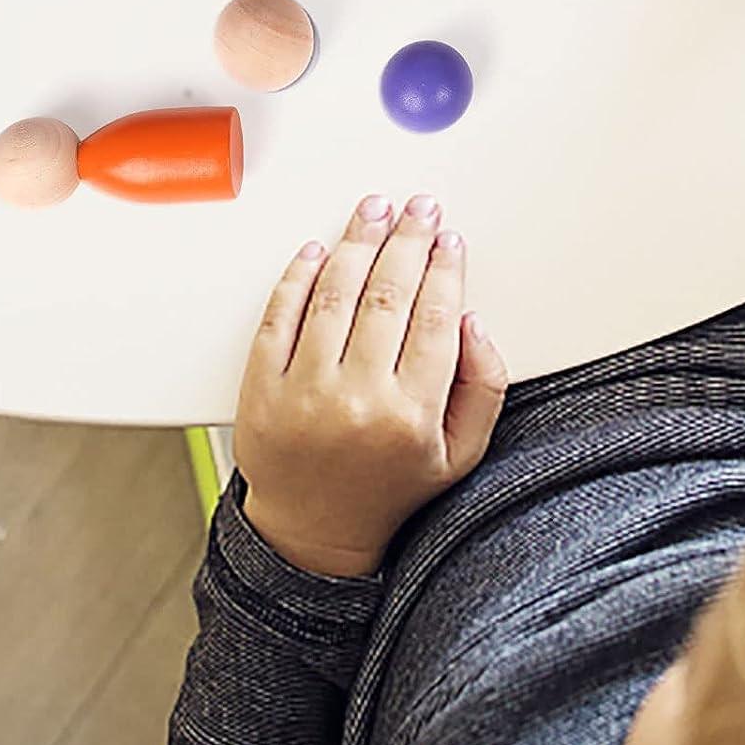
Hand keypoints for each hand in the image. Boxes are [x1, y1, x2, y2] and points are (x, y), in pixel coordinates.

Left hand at [234, 194, 507, 577]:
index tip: (449, 241)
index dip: (445, 269)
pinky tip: (317, 250)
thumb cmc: (389, 487)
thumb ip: (484, 386)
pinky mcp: (260, 390)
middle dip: (408, 240)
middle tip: (419, 210)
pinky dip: (297, 277)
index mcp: (411, 415)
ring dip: (358, 242)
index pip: (435, 318)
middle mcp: (357, 400)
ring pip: (334, 295)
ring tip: (374, 212)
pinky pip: (278, 317)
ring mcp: (303, 394)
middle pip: (388, 294)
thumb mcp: (461, 452)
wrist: (312, 534)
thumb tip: (472, 321)